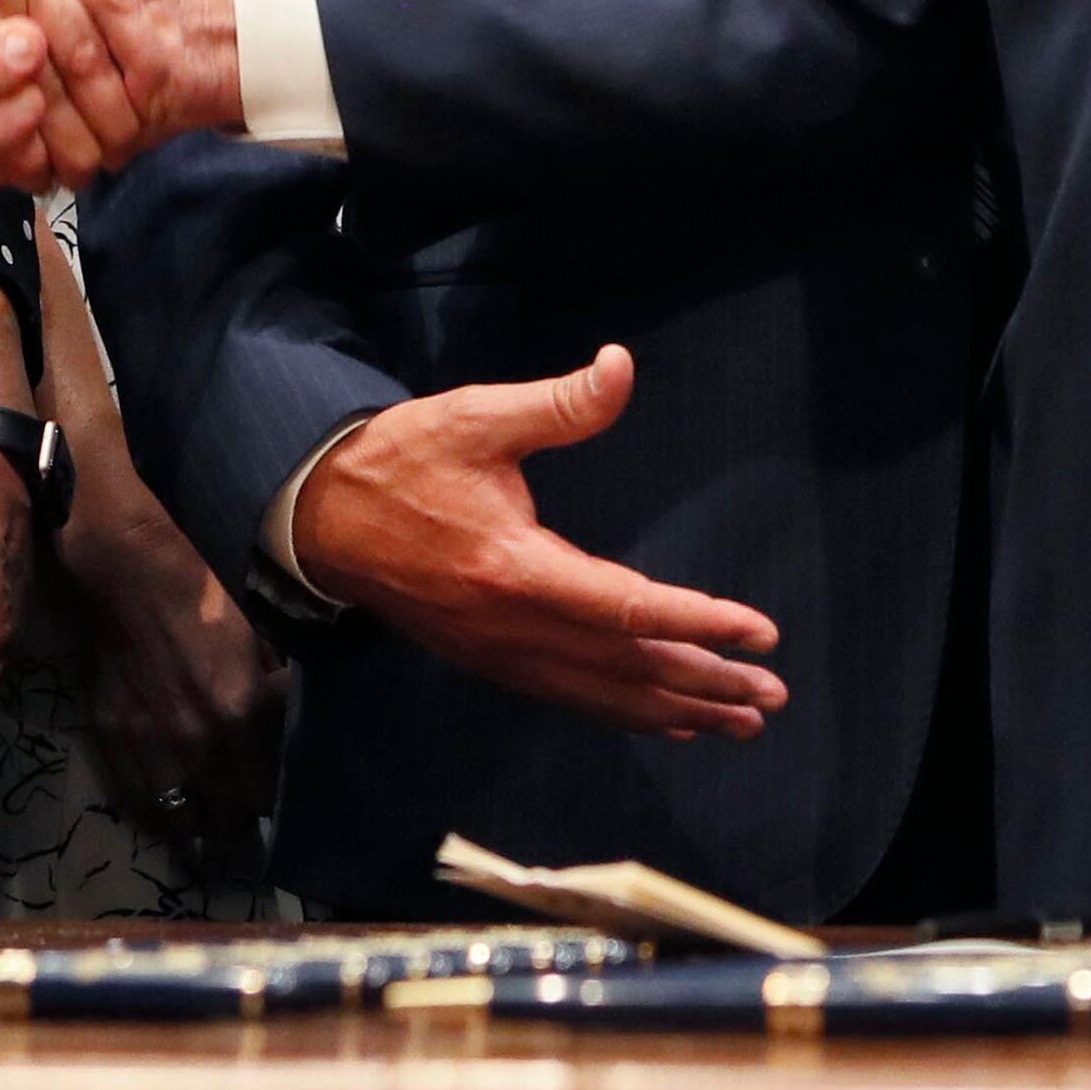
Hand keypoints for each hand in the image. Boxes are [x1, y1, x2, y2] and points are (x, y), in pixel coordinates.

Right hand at [61, 491, 286, 858]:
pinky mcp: (113, 741)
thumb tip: (290, 713)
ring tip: (221, 810)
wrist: (125, 567)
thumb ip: (275, 684)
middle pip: (236, 813)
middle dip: (251, 808)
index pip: (273, 784)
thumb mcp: (259, 631)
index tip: (290, 783)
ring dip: (210, 819)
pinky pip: (145, 806)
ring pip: (189, 822)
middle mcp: (197, 742)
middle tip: (258, 796)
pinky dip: (166, 813)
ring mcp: (151, 748)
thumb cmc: (201, 587)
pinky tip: (181, 808)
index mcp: (241, 712)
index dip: (284, 788)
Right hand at [293, 345, 788, 739]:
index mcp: (515, 569)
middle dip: (703, 684)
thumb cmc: (401, 461)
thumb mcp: (476, 417)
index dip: (697, 623)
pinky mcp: (491, 661)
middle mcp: (512, 628)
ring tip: (739, 724)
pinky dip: (624, 712)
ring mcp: (500, 654)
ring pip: (601, 695)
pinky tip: (665, 719)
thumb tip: (621, 366)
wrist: (320, 517)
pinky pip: (571, 697)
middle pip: (624, 667)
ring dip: (674, 710)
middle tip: (770, 699)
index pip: (627, 609)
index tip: (757, 634)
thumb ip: (557, 404)